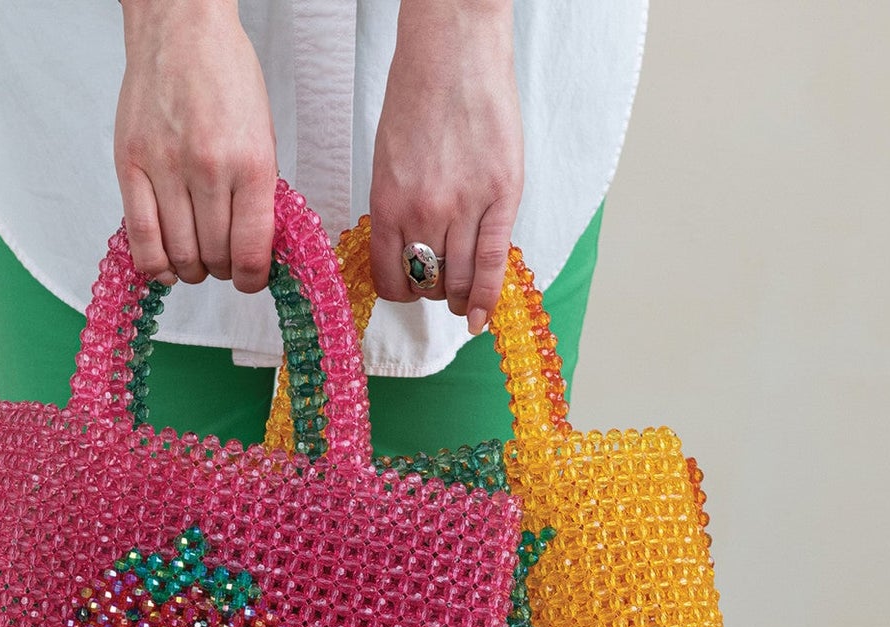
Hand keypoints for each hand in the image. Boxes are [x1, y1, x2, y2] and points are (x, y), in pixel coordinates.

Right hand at [115, 0, 277, 291]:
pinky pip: (140, 238)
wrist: (181, 28)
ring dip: (190, 269)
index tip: (251, 279)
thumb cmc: (224, 76)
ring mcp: (166, 167)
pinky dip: (155, 265)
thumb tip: (256, 249)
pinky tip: (165, 266)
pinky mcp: (131, 164)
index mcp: (251, 161)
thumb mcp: (262, 134)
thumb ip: (258, 193)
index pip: (252, 251)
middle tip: (222, 261)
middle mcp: (209, 167)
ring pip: (179, 255)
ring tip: (196, 259)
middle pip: (215, 257)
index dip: (253, 279)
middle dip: (222, 270)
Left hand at [369, 0, 522, 333]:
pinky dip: (485, 296)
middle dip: (429, 292)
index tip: (405, 291)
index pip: (387, 276)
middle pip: (425, 282)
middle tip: (437, 286)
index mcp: (386, 202)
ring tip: (460, 294)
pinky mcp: (503, 194)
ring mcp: (465, 204)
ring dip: (457, 295)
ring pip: (458, 279)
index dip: (397, 292)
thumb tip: (408, 250)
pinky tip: (480, 316)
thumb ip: (396, 207)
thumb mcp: (387, 159)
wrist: (453, 48)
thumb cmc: (417, 94)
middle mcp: (423, 210)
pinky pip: (492, 261)